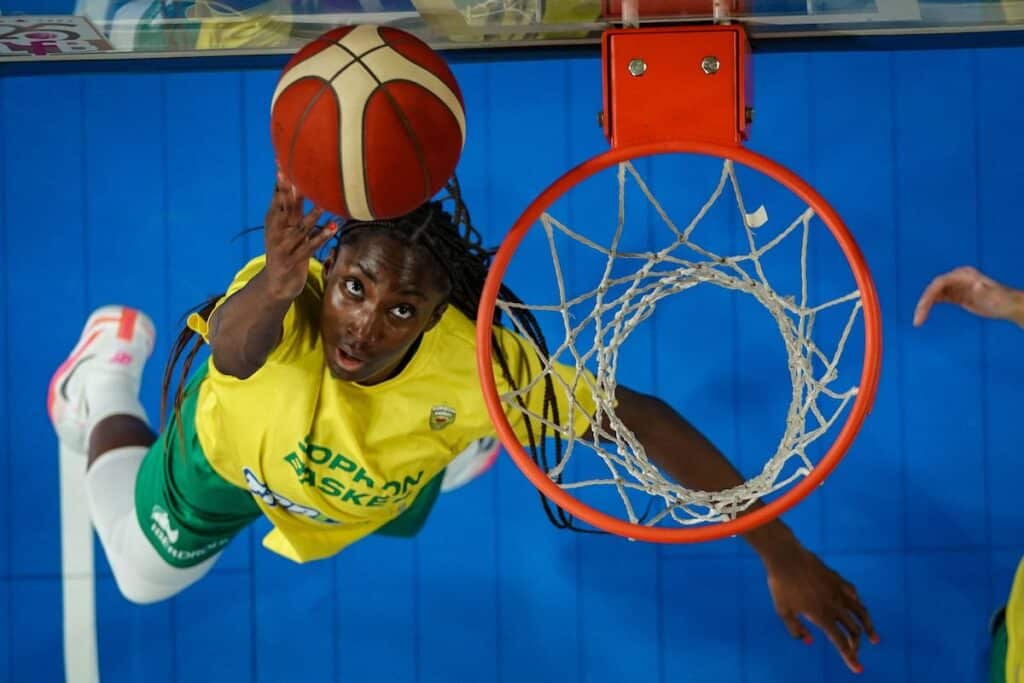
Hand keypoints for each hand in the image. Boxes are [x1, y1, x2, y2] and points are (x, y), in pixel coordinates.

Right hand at [263, 172, 335, 300]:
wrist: (277, 284)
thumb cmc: (285, 249)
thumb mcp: (284, 228)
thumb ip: (291, 207)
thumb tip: (297, 182)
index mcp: (274, 221)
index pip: (277, 198)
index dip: (280, 182)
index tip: (282, 164)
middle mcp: (277, 232)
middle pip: (285, 210)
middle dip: (290, 193)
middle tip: (298, 178)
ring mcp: (284, 247)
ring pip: (300, 229)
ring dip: (313, 216)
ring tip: (324, 204)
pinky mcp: (294, 261)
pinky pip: (310, 247)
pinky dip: (322, 237)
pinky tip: (334, 228)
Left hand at [764, 544, 877, 672]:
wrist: (786, 557)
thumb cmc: (781, 585)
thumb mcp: (783, 611)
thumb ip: (796, 629)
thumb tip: (809, 642)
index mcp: (821, 616)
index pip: (841, 642)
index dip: (850, 658)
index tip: (858, 669)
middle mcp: (834, 605)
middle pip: (853, 630)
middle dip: (856, 644)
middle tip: (854, 651)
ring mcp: (838, 591)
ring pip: (860, 613)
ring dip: (868, 628)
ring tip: (874, 639)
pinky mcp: (837, 579)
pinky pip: (853, 594)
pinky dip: (858, 605)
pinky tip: (858, 608)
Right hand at [913, 266, 1023, 326]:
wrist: (1009, 305)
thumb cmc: (1003, 301)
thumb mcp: (995, 296)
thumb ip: (985, 291)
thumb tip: (976, 285)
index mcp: (964, 275)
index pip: (940, 283)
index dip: (929, 295)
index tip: (922, 309)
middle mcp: (957, 278)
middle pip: (934, 289)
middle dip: (923, 304)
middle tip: (917, 320)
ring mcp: (956, 286)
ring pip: (934, 294)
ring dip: (924, 306)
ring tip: (918, 321)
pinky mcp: (956, 295)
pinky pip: (938, 298)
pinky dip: (930, 306)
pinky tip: (923, 316)